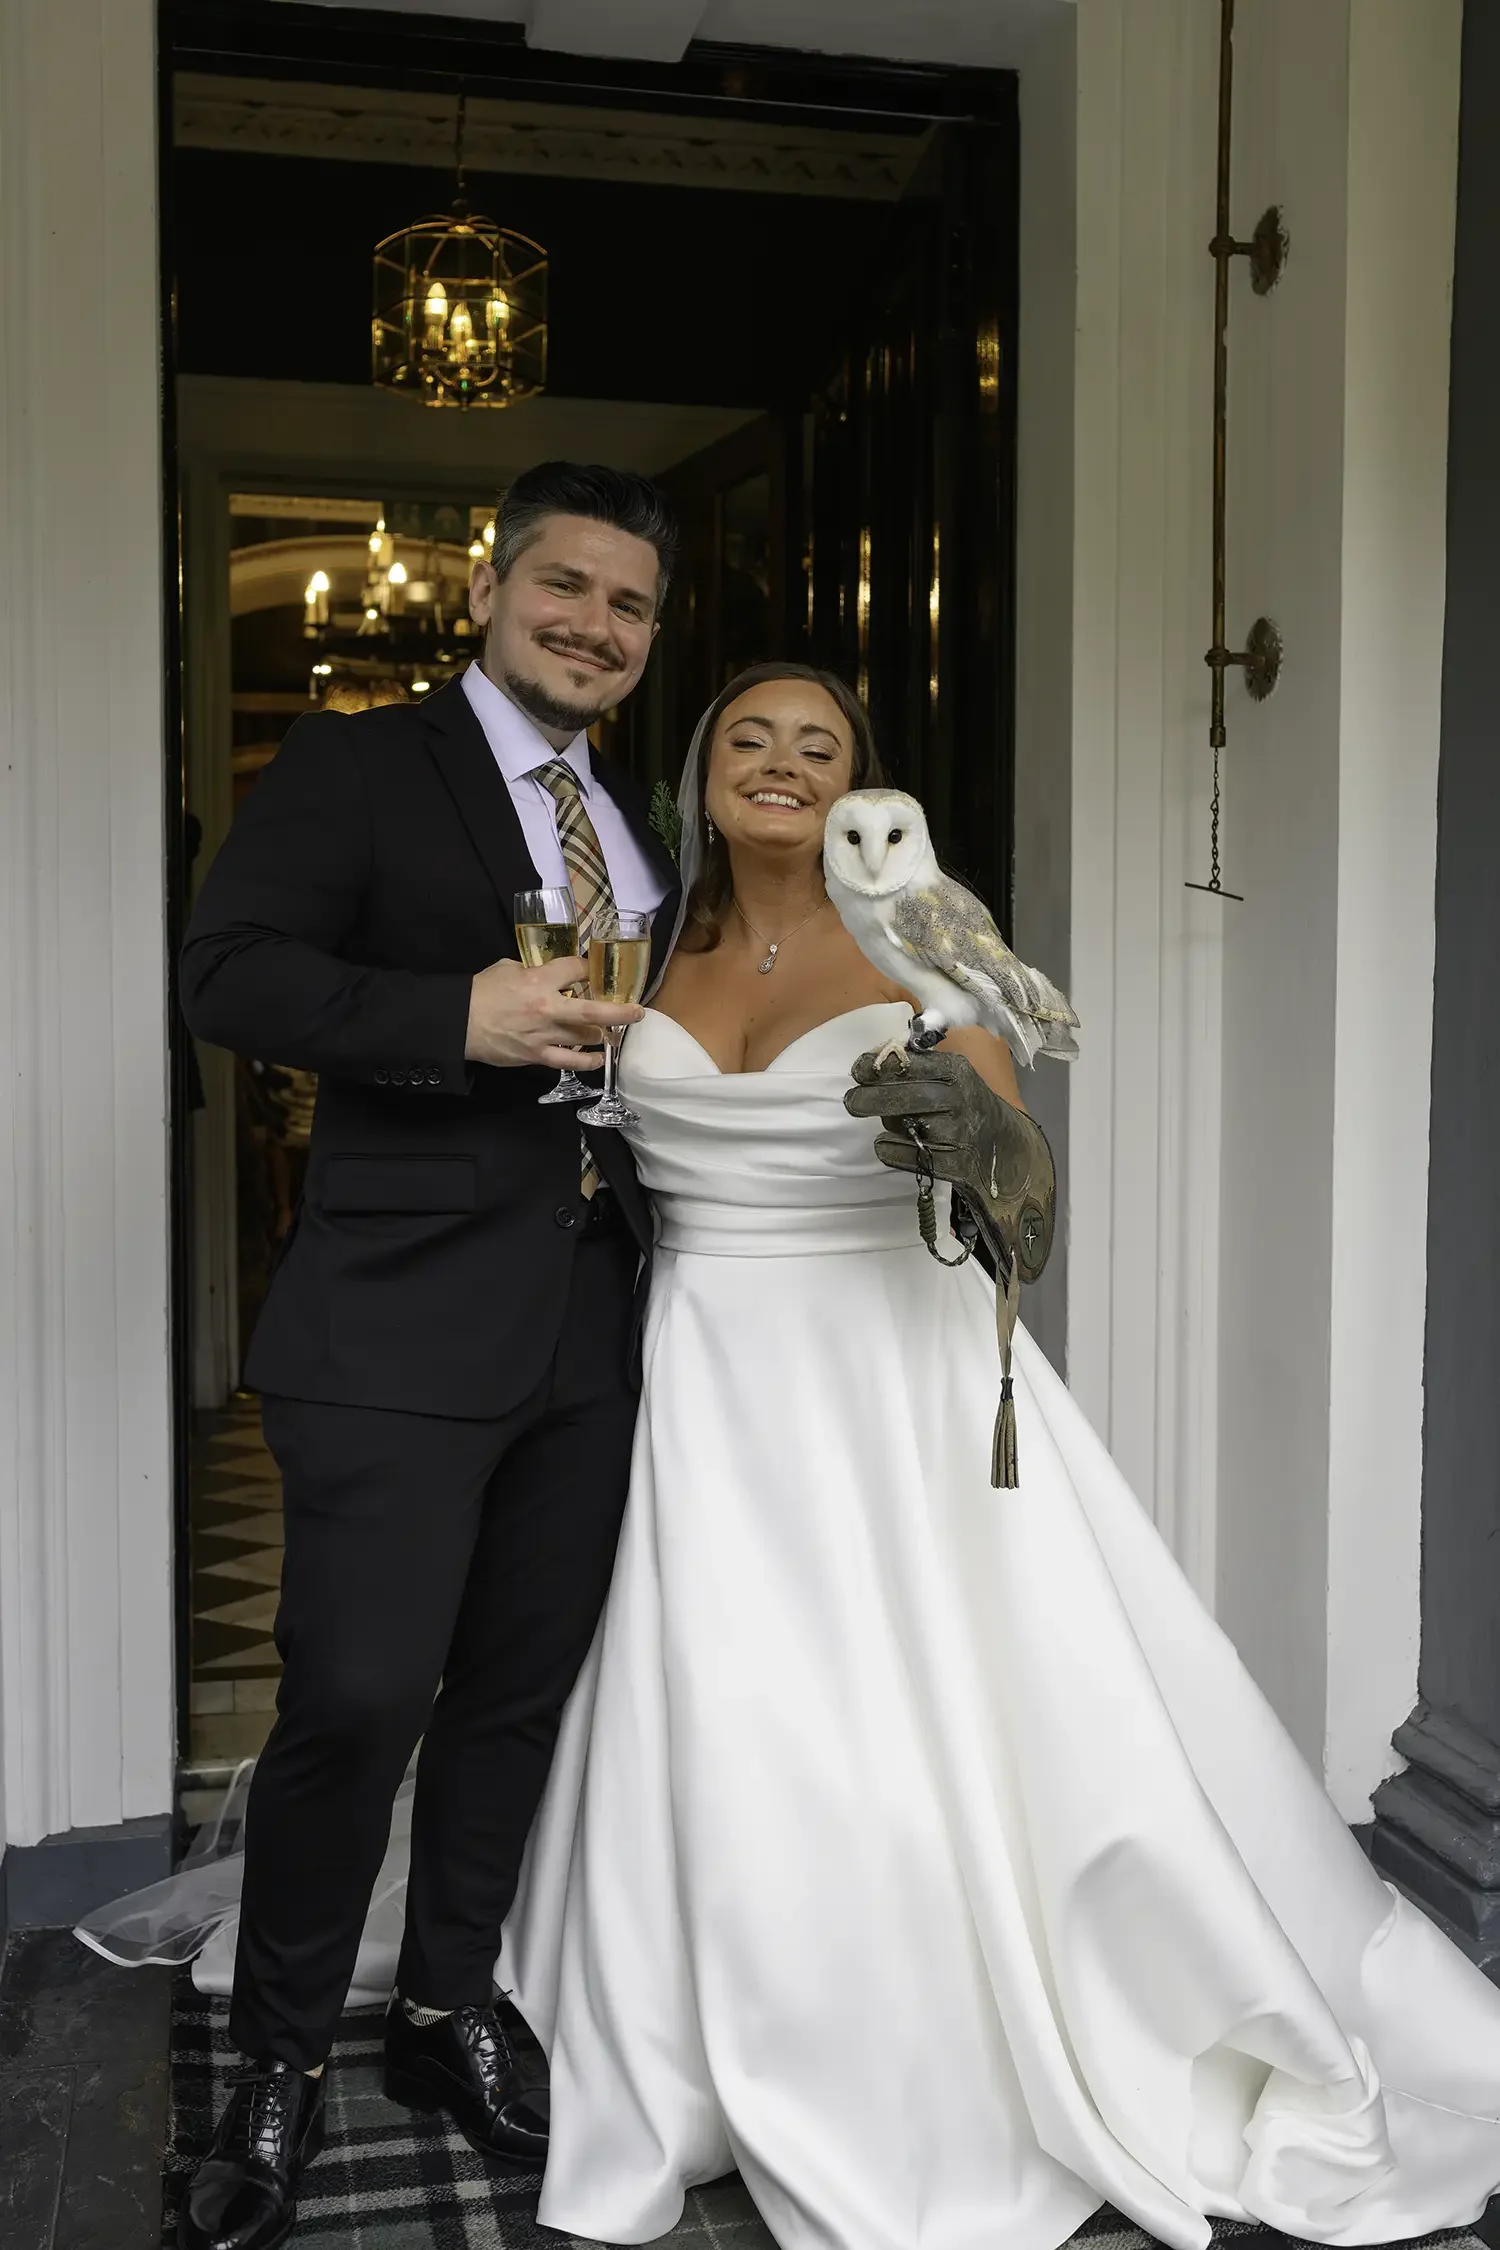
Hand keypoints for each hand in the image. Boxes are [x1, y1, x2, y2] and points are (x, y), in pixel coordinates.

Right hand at [464, 956, 643, 1070]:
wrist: (458, 1023)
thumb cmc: (480, 992)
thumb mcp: (506, 968)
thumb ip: (532, 969)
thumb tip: (547, 972)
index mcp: (539, 980)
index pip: (576, 969)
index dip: (589, 967)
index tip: (594, 969)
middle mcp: (548, 1008)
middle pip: (595, 1009)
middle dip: (621, 1010)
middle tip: (638, 1011)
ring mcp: (545, 1035)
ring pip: (586, 1036)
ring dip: (603, 1034)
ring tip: (613, 1033)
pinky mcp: (537, 1056)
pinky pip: (569, 1061)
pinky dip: (586, 1060)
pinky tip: (598, 1059)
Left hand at [845, 1046, 1055, 1283]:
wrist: (1004, 1146)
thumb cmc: (965, 1104)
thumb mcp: (951, 1076)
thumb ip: (916, 1067)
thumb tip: (871, 1061)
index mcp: (956, 1071)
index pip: (912, 1064)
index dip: (879, 1066)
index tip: (857, 1071)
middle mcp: (960, 1099)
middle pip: (908, 1095)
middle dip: (872, 1098)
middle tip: (851, 1102)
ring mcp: (959, 1133)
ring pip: (908, 1127)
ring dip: (887, 1125)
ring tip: (885, 1123)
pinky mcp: (956, 1164)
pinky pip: (910, 1157)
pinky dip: (892, 1151)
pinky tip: (888, 1145)